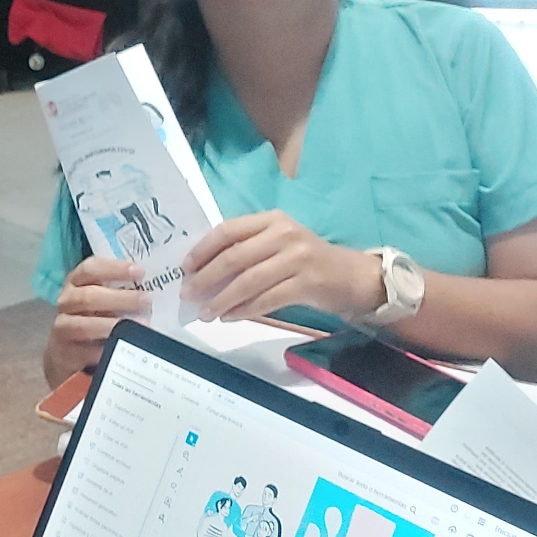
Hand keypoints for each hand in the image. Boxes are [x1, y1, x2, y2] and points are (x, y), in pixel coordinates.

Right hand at [44, 255, 151, 386]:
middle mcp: (66, 302)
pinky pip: (86, 352)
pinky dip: (105, 350)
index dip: (114, 268)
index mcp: (75, 283)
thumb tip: (153, 287)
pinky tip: (124, 348)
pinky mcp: (66, 352)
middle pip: (89, 296)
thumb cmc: (90, 319)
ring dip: (114, 325)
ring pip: (85, 325)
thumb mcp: (100, 300)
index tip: (139, 271)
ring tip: (140, 326)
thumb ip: (119, 290)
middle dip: (120, 298)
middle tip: (147, 300)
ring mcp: (63, 327)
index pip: (90, 269)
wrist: (64, 354)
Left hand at [180, 212, 383, 324]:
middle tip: (188, 294)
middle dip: (206, 278)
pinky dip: (244, 310)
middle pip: (234, 257)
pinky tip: (230, 316)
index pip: (228, 230)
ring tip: (206, 313)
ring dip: (222, 299)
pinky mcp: (307, 283)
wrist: (350, 276)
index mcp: (272, 220)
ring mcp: (297, 258)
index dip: (203, 249)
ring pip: (248, 281)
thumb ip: (247, 249)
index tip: (186, 267)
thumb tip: (203, 272)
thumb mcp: (277, 244)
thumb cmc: (305, 261)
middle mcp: (284, 234)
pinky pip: (267, 299)